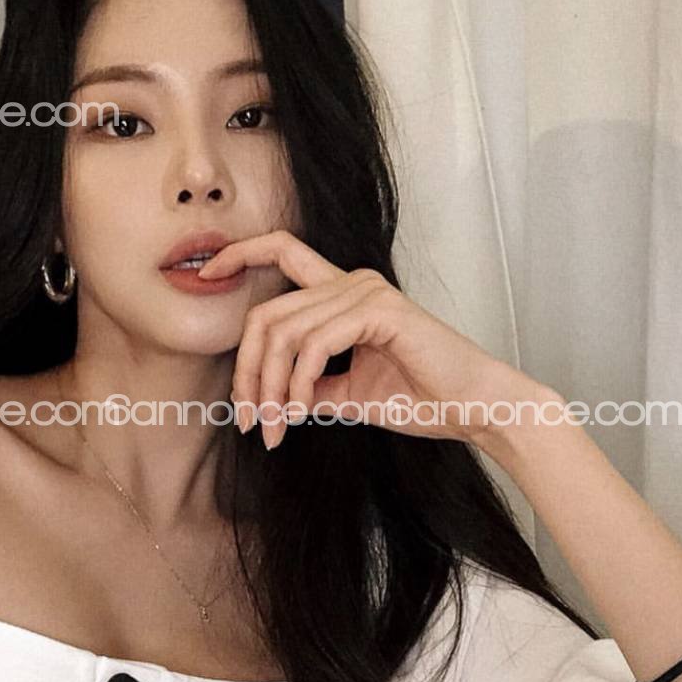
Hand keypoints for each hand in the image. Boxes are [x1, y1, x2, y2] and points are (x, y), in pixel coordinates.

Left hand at [197, 229, 548, 450]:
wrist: (475, 408)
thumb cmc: (422, 399)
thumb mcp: (348, 396)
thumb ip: (309, 389)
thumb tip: (269, 400)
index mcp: (344, 293)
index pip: (283, 253)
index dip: (240, 253)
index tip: (206, 272)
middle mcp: (352, 282)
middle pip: (268, 312)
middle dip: (247, 371)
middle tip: (249, 420)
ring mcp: (366, 292)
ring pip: (285, 332)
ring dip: (271, 388)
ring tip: (273, 428)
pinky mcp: (380, 310)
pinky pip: (315, 344)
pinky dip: (300, 382)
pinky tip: (301, 412)